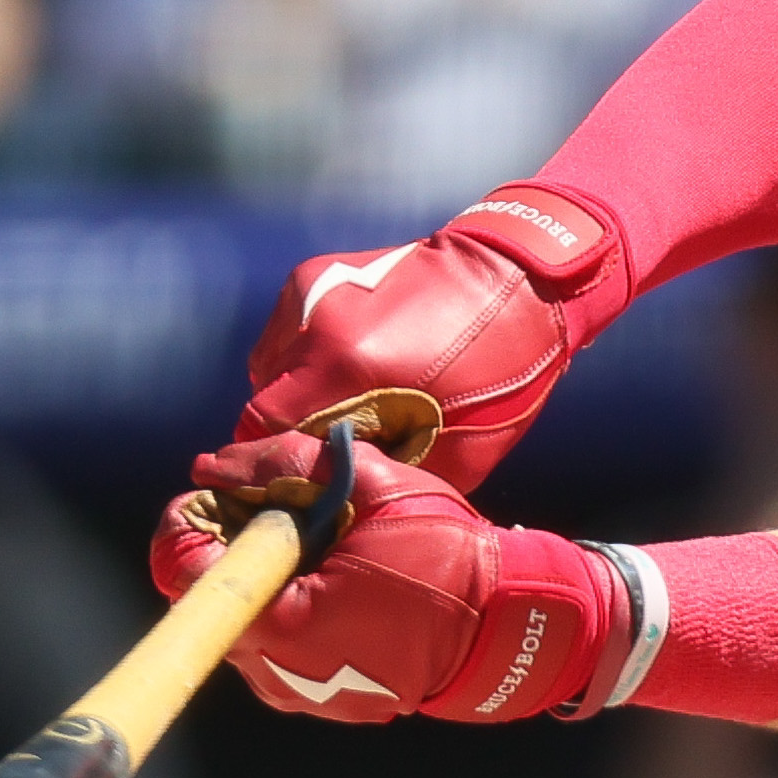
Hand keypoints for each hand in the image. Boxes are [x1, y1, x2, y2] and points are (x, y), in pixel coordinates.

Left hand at [152, 429, 624, 722]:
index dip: (194, 518)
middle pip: (208, 595)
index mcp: (278, 621)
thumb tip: (217, 465)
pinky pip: (274, 644)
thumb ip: (286, 467)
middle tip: (285, 511)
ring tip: (321, 547)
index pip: (182, 568)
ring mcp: (291, 692)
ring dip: (265, 577)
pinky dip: (289, 606)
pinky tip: (335, 581)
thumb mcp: (374, 487)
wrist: (505, 633)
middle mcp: (271, 670)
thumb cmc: (447, 560)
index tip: (232, 492)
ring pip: (241, 620)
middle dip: (235, 544)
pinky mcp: (314, 700)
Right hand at [236, 192, 621, 491]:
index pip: (264, 435)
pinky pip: (284, 339)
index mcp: (347, 370)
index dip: (276, 468)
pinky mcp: (311, 277)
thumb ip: (381, 477)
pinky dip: (303, 362)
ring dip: (295, 397)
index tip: (295, 486)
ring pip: (270, 371)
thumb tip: (335, 500)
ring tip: (343, 408)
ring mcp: (310, 296)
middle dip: (288, 437)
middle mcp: (317, 327)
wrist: (513, 283)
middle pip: (264, 405)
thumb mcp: (453, 457)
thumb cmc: (497, 378)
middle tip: (326, 455)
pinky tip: (345, 370)